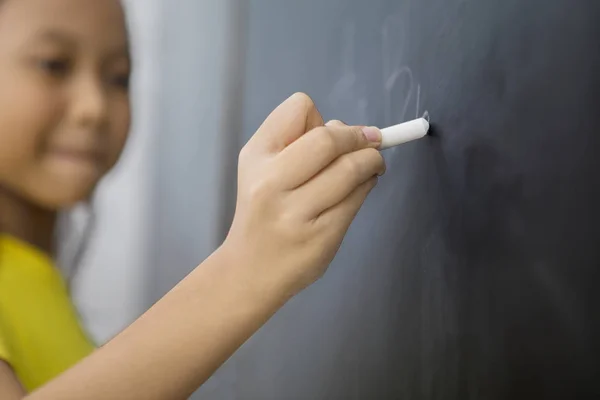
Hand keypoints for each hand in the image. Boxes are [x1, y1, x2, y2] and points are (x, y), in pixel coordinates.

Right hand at [223, 93, 385, 298]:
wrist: (250, 270)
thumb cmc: (262, 212)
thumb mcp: (260, 168)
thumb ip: (295, 141)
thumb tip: (347, 127)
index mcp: (256, 156)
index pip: (299, 109)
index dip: (321, 118)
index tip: (330, 132)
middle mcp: (272, 182)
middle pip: (330, 138)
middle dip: (359, 137)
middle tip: (372, 141)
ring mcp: (297, 212)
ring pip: (351, 168)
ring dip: (372, 161)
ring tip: (371, 165)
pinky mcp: (322, 236)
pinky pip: (358, 198)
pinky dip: (368, 185)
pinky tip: (362, 187)